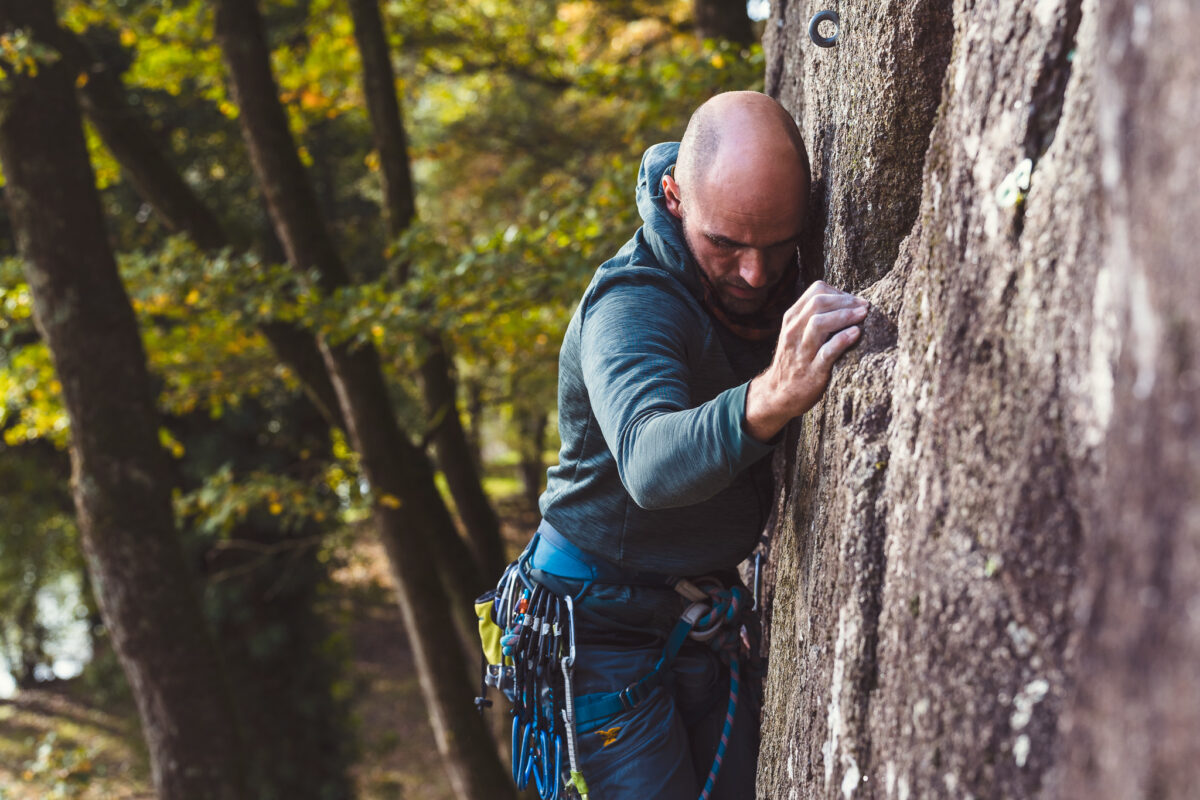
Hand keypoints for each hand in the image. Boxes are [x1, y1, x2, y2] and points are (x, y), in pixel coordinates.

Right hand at [744, 280, 867, 441]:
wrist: (778, 394)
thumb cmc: (795, 360)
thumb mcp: (797, 333)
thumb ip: (813, 316)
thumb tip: (845, 302)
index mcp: (792, 318)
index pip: (816, 291)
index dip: (840, 292)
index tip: (855, 301)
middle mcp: (794, 331)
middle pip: (819, 303)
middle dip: (846, 301)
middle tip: (865, 306)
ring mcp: (802, 351)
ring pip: (819, 323)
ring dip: (845, 315)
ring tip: (863, 315)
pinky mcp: (812, 371)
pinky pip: (827, 351)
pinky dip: (843, 340)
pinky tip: (856, 333)